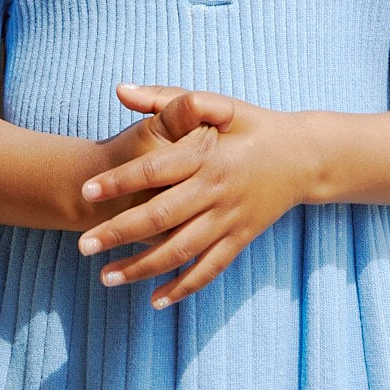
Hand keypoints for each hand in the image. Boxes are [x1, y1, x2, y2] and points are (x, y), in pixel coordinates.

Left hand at [78, 85, 311, 307]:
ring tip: (106, 277)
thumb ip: (166, 98)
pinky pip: (211, 268)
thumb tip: (119, 89)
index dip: (119, 181)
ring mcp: (230, 217)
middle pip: (162, 216)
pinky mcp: (242, 237)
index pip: (155, 169)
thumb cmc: (253, 125)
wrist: (306, 154)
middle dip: (120, 233)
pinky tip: (155, 300)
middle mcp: (217, 188)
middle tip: (83, 245)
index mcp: (207, 154)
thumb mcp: (216, 104)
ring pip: (182, 250)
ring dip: (143, 267)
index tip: (86, 192)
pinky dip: (184, 287)